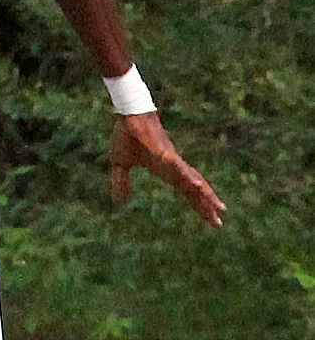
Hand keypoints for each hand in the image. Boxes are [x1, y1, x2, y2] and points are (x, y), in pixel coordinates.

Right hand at [109, 112, 224, 227]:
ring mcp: (172, 161)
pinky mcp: (166, 153)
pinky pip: (180, 168)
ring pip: (193, 180)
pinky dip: (189, 177)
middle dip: (207, 206)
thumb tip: (119, 203)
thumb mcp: (121, 165)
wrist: (127, 116)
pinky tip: (197, 186)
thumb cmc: (127, 136)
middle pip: (195, 191)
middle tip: (218, 223)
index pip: (187, 192)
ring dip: (206, 195)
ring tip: (219, 208)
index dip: (198, 205)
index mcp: (167, 172)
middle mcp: (174, 168)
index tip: (210, 219)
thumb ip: (121, 183)